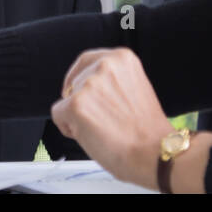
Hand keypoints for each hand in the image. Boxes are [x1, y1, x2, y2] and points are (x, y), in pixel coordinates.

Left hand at [50, 47, 176, 189]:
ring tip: (101, 130)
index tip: (75, 89)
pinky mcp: (76, 105)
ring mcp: (89, 84)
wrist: (154, 153)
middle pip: (75, 82)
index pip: (87, 60)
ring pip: (66, 100)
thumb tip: (88, 87)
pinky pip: (58, 115)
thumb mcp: (134, 88)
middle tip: (100, 121)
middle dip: (81, 102)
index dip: (78, 78)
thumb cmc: (147, 131)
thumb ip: (113, 81)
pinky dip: (68, 129)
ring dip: (76, 116)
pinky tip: (89, 136)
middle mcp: (105, 65)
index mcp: (122, 58)